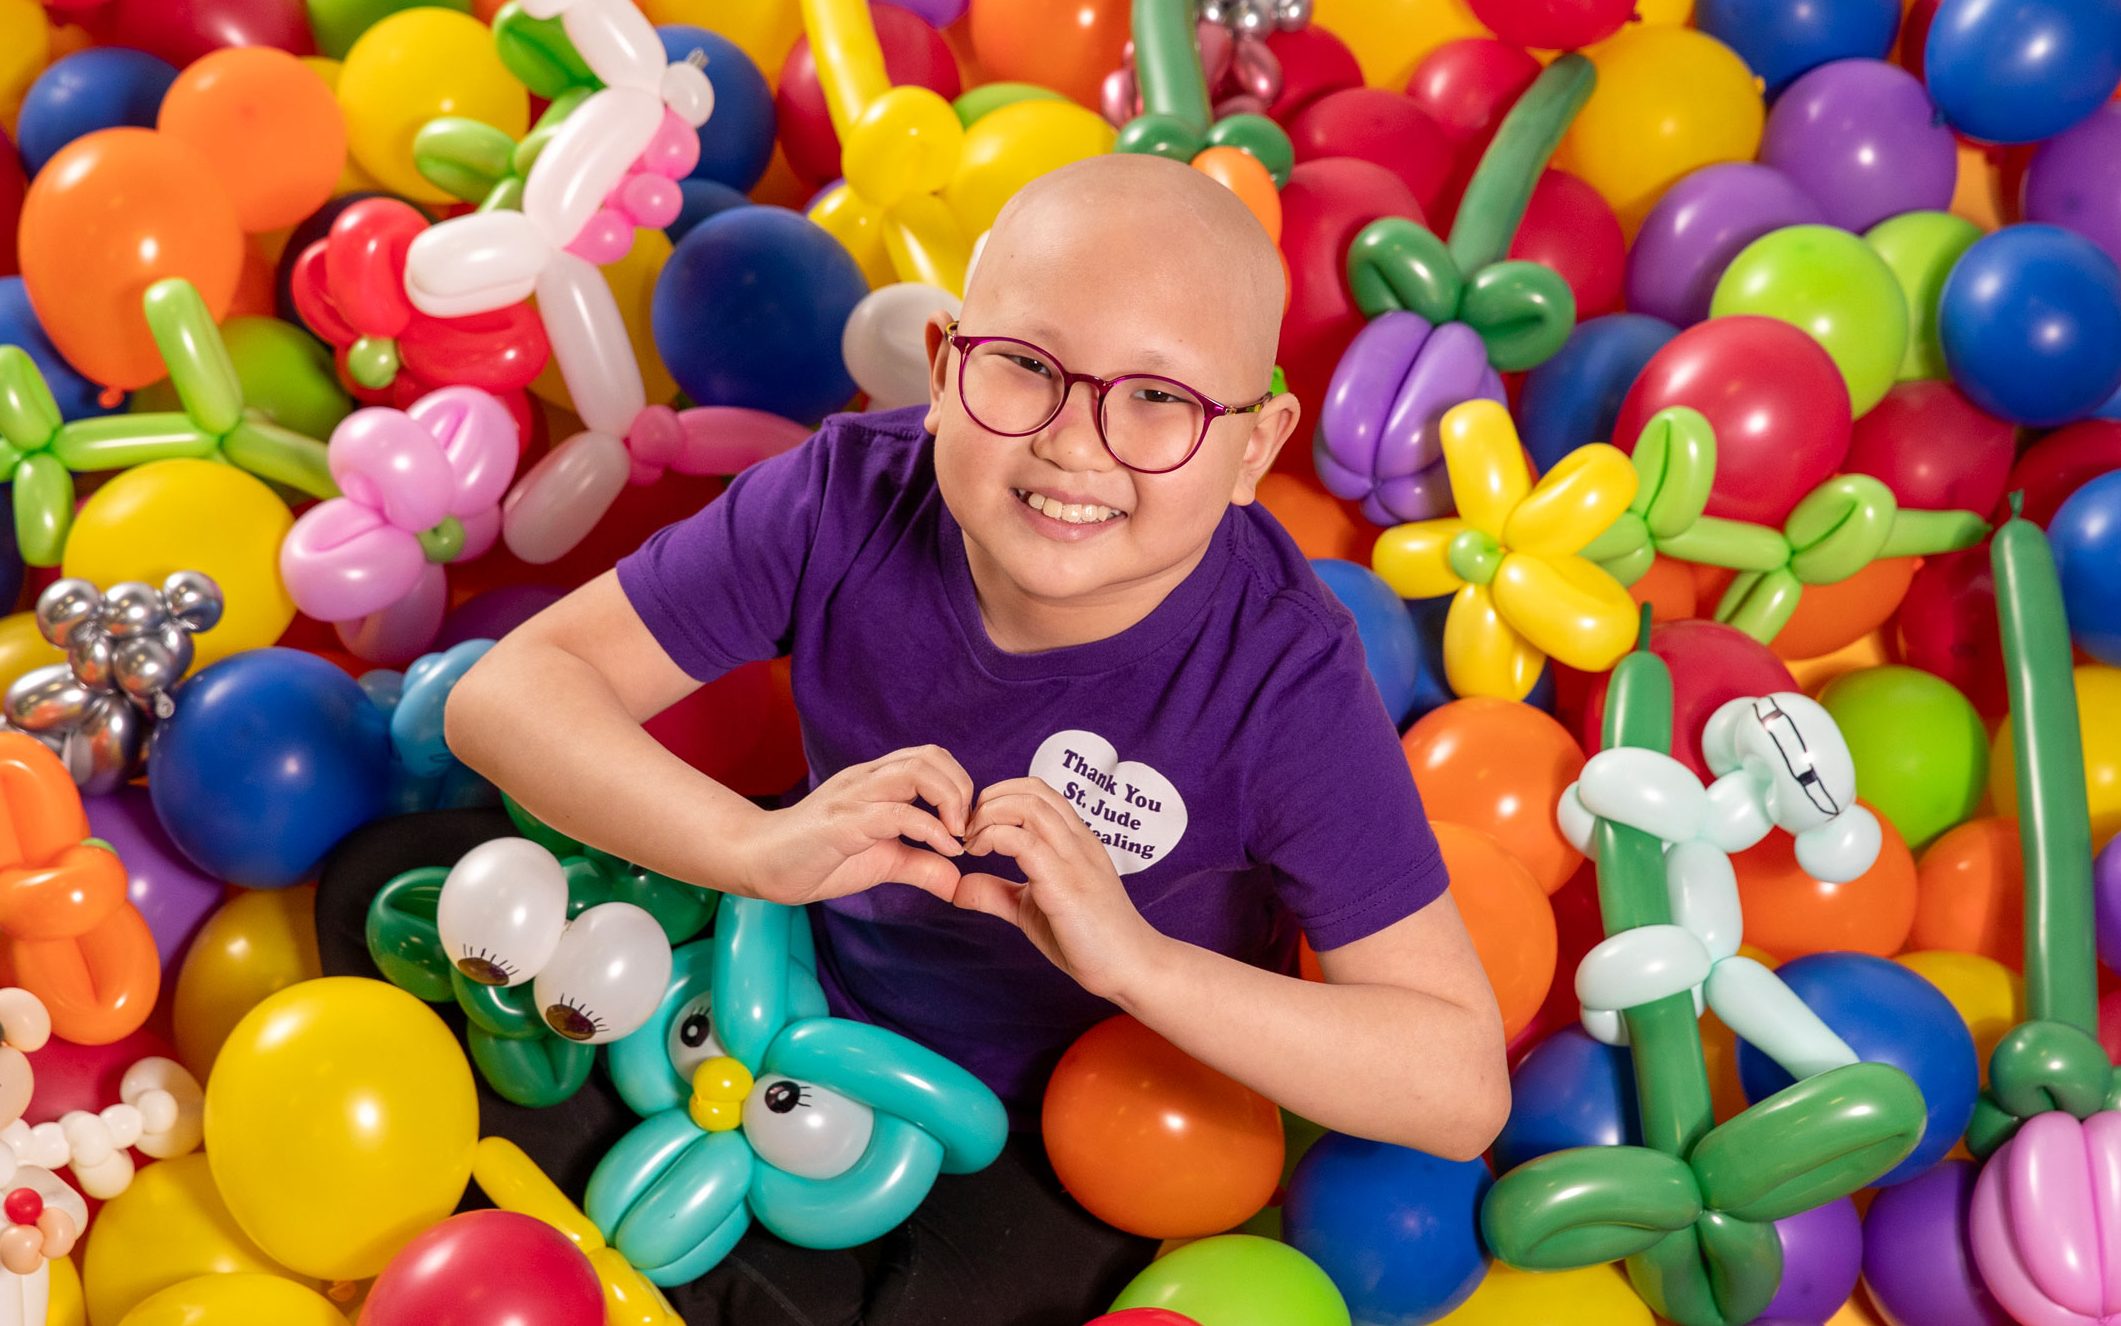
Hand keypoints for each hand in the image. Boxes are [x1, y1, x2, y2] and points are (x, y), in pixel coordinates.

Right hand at [739, 745, 971, 904]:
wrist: (760, 864)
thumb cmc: (818, 858)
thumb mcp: (883, 862)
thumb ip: (920, 865)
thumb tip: (957, 881)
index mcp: (877, 780)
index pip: (932, 757)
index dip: (961, 785)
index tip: (967, 827)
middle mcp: (868, 779)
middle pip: (931, 756)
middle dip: (963, 789)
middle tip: (966, 829)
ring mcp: (855, 796)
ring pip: (916, 771)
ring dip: (950, 800)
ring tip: (956, 835)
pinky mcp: (844, 822)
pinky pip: (897, 814)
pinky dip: (931, 830)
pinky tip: (943, 851)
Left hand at [955, 778, 1167, 1001]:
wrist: (1129, 967)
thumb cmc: (1088, 939)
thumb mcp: (1030, 908)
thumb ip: (997, 892)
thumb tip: (957, 886)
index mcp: (1074, 840)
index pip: (1036, 791)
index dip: (998, 798)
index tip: (975, 829)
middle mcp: (1077, 840)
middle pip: (1030, 789)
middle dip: (988, 801)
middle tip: (967, 834)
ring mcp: (1073, 858)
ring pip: (1029, 806)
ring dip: (990, 816)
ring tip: (972, 843)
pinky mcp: (1065, 883)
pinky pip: (1025, 843)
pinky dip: (993, 839)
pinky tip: (980, 857)